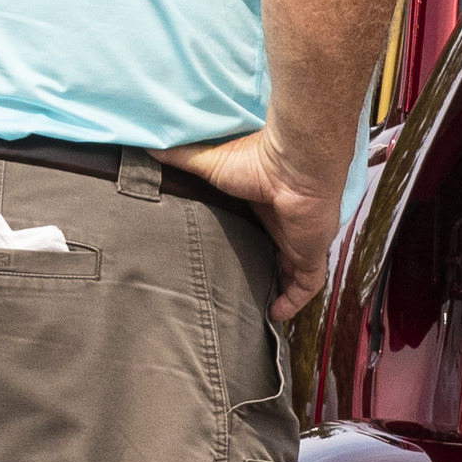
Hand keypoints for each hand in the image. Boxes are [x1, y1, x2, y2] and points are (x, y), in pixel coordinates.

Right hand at [161, 131, 338, 322]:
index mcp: (264, 204)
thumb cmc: (257, 158)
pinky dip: (295, 301)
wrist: (293, 165)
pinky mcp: (311, 253)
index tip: (230, 257)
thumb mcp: (209, 163)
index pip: (260, 228)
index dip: (249, 243)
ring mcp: (301, 240)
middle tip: (242, 289)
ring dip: (281, 289)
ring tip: (259, 308)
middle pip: (278, 254)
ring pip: (294, 273)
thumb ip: (181, 158)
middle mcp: (285, 224)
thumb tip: (149, 147)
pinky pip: (308, 285)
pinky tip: (277, 314)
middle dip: (265, 270)